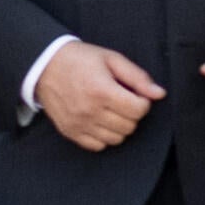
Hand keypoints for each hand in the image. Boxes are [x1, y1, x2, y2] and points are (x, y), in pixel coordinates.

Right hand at [33, 42, 163, 149]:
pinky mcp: (70, 132)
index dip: (143, 101)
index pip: (138, 110)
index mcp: (102, 90)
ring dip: (120, 126)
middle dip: (133, 114)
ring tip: (112, 110)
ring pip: (116, 139)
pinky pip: (97, 146)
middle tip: (123, 100)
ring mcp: (78, 124)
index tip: (136, 94)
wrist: (45, 66)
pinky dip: (104, 136)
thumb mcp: (112, 59)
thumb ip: (138, 77)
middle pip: (129, 126)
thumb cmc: (81, 60)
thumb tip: (159, 94)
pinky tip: (101, 120)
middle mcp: (89, 111)